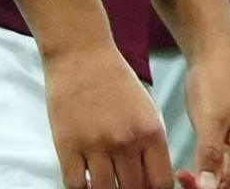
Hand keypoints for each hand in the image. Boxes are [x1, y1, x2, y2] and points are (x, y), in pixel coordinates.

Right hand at [41, 38, 175, 188]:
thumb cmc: (115, 80)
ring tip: (106, 185)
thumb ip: (151, 144)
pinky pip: (76, 186)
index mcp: (151, 132)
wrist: (81, 54)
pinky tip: (85, 184)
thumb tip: (152, 178)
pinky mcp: (68, 146)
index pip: (160, 182)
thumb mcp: (146, 109)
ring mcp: (96, 145)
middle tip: (125, 187)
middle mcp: (126, 142)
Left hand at [183, 52, 229, 188]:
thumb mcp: (210, 121)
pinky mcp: (227, 149)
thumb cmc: (216, 81)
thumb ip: (211, 157)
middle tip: (186, 185)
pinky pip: (218, 175)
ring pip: (228, 187)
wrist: (212, 55)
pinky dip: (202, 179)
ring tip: (182, 179)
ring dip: (206, 188)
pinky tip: (184, 174)